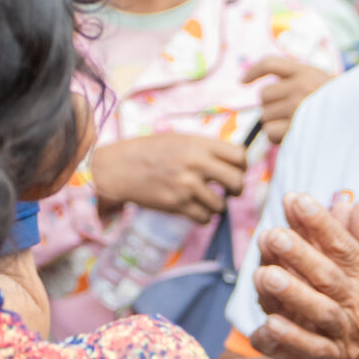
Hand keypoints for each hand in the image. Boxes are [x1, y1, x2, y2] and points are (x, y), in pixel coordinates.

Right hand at [88, 132, 247, 222]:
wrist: (118, 166)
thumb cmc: (148, 151)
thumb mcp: (179, 140)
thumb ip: (204, 150)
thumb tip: (232, 164)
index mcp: (198, 144)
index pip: (239, 156)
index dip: (241, 166)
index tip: (235, 171)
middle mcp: (195, 164)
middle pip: (237, 182)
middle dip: (236, 190)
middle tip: (229, 192)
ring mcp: (187, 185)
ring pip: (221, 205)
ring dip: (215, 206)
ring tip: (203, 200)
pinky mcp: (177, 204)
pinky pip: (204, 218)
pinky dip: (202, 216)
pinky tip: (192, 208)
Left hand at [243, 54, 336, 143]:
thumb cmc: (338, 105)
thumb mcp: (320, 83)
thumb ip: (296, 81)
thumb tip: (262, 94)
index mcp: (305, 71)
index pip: (270, 63)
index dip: (253, 71)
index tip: (242, 81)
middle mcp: (300, 84)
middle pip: (263, 96)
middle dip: (271, 107)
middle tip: (291, 115)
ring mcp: (298, 105)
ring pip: (265, 115)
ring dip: (274, 123)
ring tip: (296, 126)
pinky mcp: (297, 126)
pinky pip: (270, 131)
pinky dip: (276, 136)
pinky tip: (292, 136)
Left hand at [248, 192, 358, 358]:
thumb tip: (358, 203)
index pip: (343, 245)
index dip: (320, 222)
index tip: (296, 199)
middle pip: (327, 275)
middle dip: (299, 254)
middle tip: (272, 234)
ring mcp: (349, 334)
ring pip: (319, 311)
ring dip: (292, 294)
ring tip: (264, 275)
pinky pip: (314, 350)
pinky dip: (293, 338)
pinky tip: (270, 323)